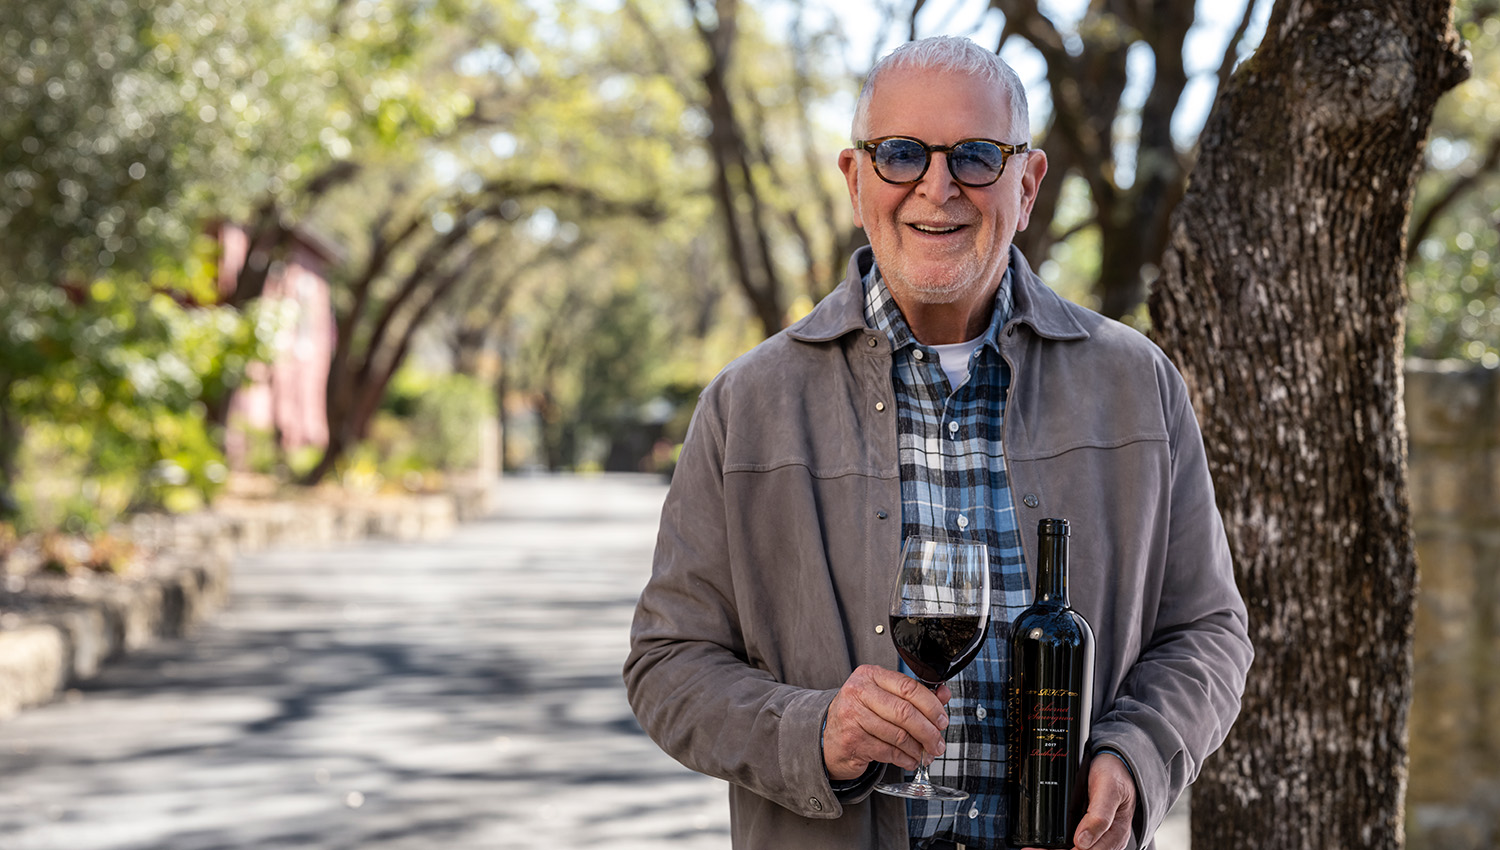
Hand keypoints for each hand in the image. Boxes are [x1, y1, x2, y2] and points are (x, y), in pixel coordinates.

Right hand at [822, 664, 951, 780]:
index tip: (942, 720)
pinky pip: (889, 752)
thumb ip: (914, 695)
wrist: (829, 738)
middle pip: (905, 712)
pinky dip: (905, 759)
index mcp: (870, 675)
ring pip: (899, 735)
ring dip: (918, 749)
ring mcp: (853, 716)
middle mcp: (858, 692)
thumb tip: (943, 695)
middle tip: (938, 743)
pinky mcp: (853, 740)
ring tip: (924, 754)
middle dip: (928, 732)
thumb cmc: (860, 715)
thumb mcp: (884, 697)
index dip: (931, 706)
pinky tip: (909, 760)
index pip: (908, 687)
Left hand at [1025, 753, 1135, 849]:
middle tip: (1031, 848)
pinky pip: (1075, 843)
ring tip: (1034, 847)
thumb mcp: (1109, 789)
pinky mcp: (1090, 830)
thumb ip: (1099, 816)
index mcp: (1115, 833)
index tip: (1043, 849)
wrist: (1116, 763)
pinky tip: (1046, 843)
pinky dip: (1059, 844)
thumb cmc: (1115, 773)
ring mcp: (1099, 836)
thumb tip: (1082, 842)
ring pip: (1077, 849)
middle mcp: (1108, 839)